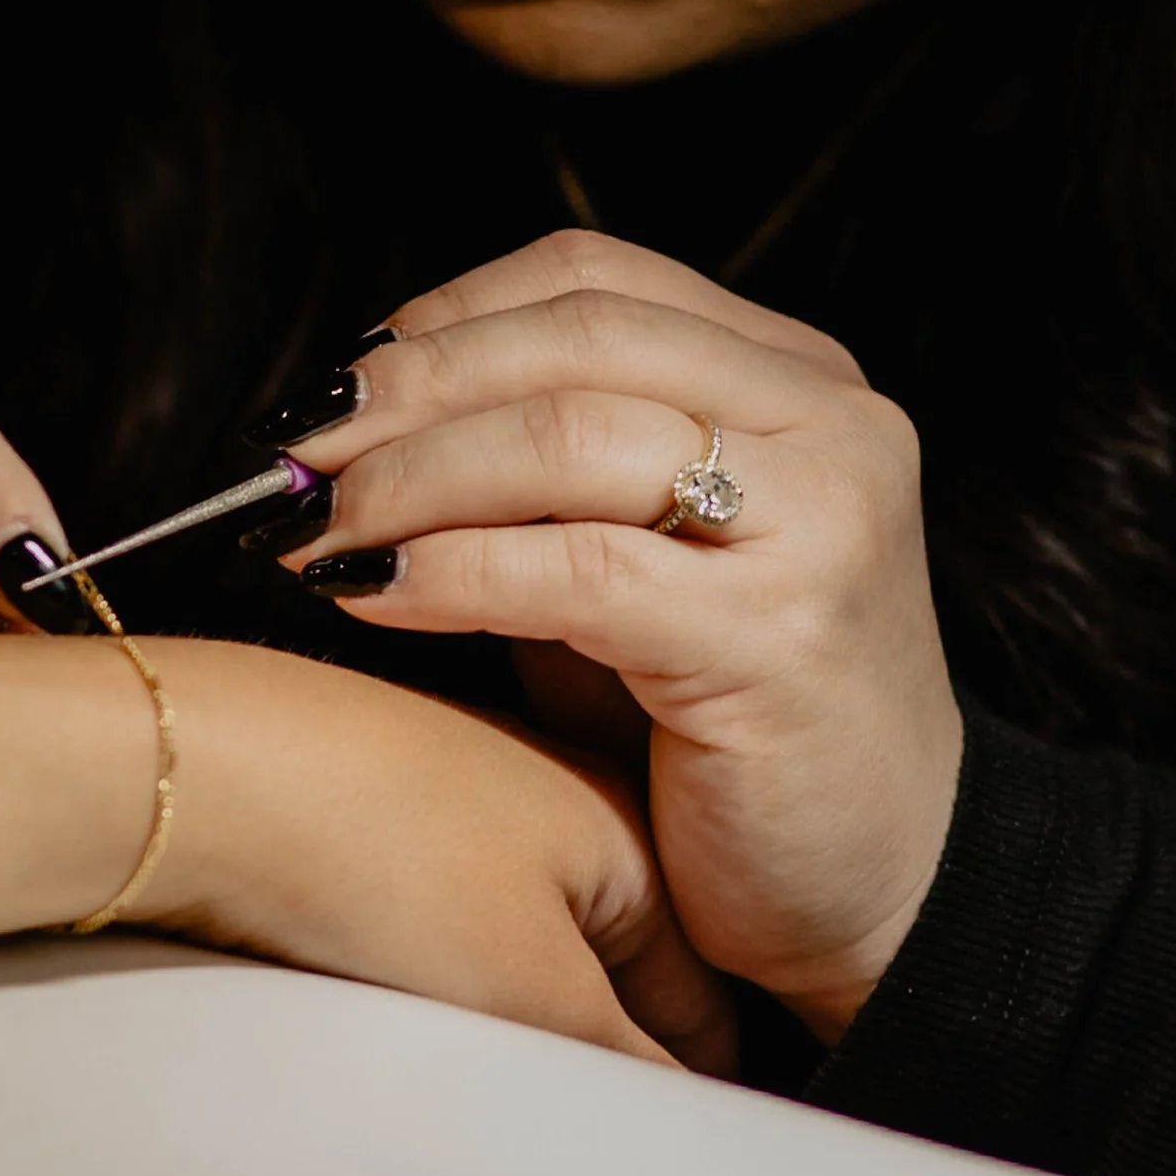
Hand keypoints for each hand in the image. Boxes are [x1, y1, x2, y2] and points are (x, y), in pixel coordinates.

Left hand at [0, 632, 735, 1073]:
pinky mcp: (349, 796)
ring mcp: (440, 782)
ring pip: (500, 939)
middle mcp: (539, 781)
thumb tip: (687, 1123)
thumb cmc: (366, 848)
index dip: (682, 1086)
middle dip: (577, 1051)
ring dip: (486, 1011)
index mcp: (617, 814)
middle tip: (543, 1133)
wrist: (182, 765)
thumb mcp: (527, 987)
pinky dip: (407, 965)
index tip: (660, 1165)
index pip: (694, 990)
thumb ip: (625, 1065)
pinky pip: (412, 912)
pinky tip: (369, 997)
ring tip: (443, 1066)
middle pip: (596, 964)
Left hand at [261, 231, 961, 1037]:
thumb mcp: (640, 565)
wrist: (888, 896)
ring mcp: (822, 524)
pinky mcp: (783, 639)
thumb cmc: (730, 733)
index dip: (444, 317)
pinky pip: (575, 572)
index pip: (592, 279)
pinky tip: (369, 594)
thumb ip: (538, 478)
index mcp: (799, 380)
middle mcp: (830, 427)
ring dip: (407, 478)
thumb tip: (341, 430)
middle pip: (573, 338)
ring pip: (567, 437)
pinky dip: (448, 571)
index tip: (334, 383)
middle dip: (405, 390)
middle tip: (288, 455)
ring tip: (310, 533)